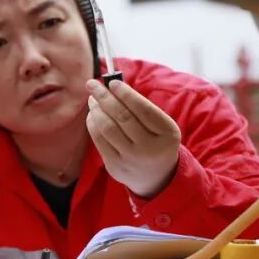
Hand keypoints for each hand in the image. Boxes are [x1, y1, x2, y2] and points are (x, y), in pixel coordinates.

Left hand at [85, 79, 181, 199]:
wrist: (157, 177)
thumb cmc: (157, 141)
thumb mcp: (161, 126)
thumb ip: (141, 108)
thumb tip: (112, 86)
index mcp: (166, 134)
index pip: (143, 109)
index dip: (125, 94)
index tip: (111, 82)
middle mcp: (149, 148)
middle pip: (122, 117)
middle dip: (104, 97)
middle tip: (92, 84)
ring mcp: (130, 159)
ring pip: (107, 128)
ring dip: (96, 109)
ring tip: (92, 98)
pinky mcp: (114, 166)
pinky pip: (99, 140)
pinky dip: (93, 123)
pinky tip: (92, 114)